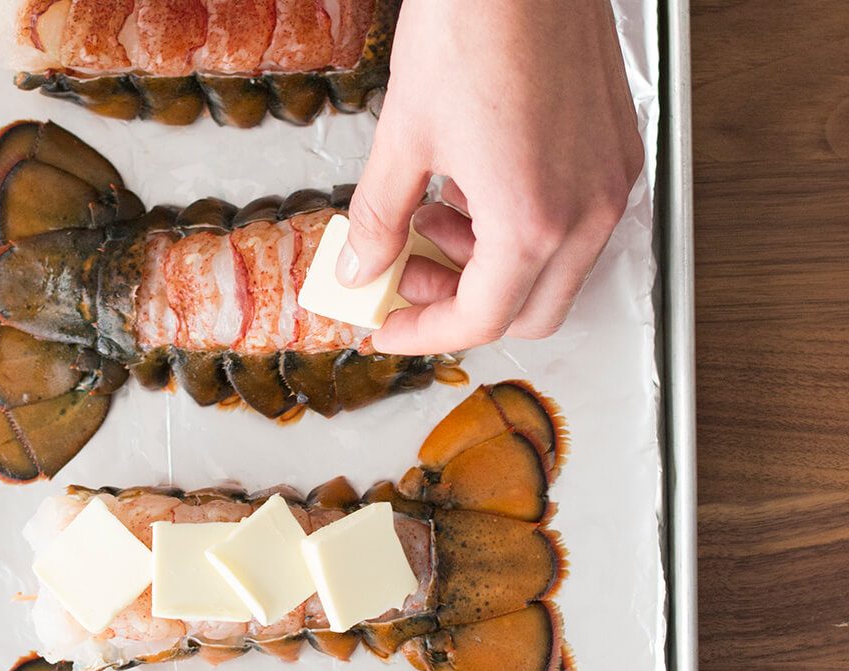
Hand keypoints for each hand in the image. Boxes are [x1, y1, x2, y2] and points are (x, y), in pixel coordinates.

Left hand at [338, 0, 644, 354]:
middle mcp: (587, 209)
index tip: (389, 326)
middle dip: (461, 306)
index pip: (483, 319)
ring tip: (434, 218)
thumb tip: (361, 266)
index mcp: (534, 220)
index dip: (426, 333)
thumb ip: (380, 219)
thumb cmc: (473, 27)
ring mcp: (610, 178)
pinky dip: (523, 229)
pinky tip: (475, 187)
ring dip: (491, 266)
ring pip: (556, 270)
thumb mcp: (404, 137)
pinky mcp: (616, 148)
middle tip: (407, 277)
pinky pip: (574, 222)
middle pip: (530, 311)